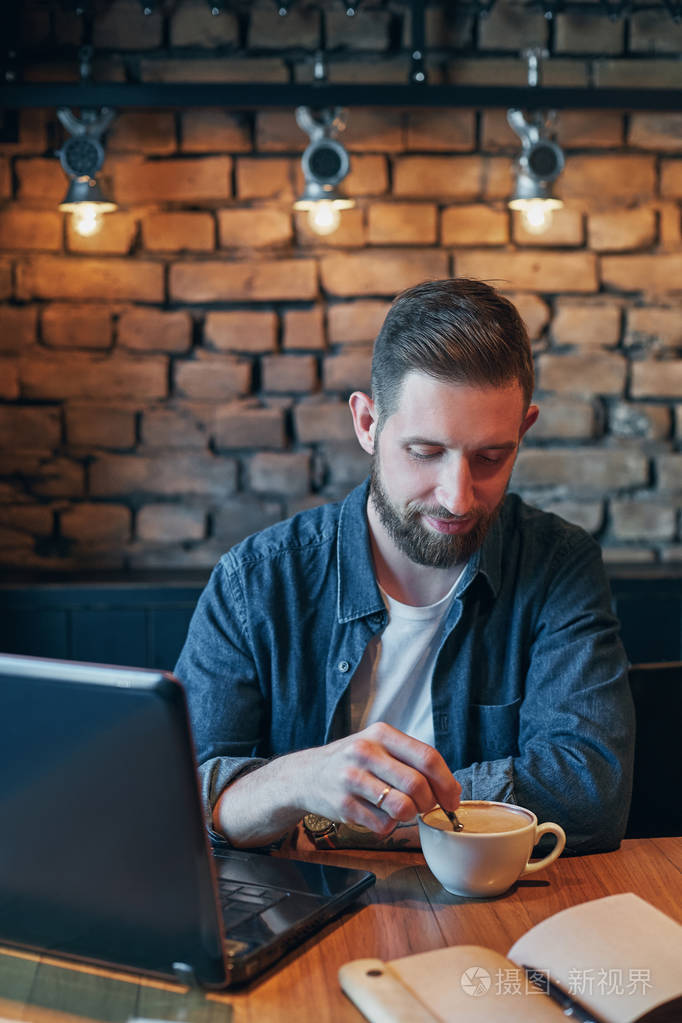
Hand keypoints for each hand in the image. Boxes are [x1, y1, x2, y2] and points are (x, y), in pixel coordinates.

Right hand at [294, 722, 460, 836]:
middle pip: (417, 785)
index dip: (446, 782)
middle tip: (425, 808)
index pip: (427, 757)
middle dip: (429, 804)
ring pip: (402, 807)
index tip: (452, 799)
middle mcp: (365, 752)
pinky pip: (382, 825)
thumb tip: (452, 790)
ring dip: (409, 816)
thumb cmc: (355, 762)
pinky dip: (388, 827)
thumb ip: (414, 762)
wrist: (307, 774)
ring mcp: (351, 778)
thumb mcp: (381, 747)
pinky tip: (378, 815)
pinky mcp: (342, 805)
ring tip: (401, 810)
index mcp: (381, 734)